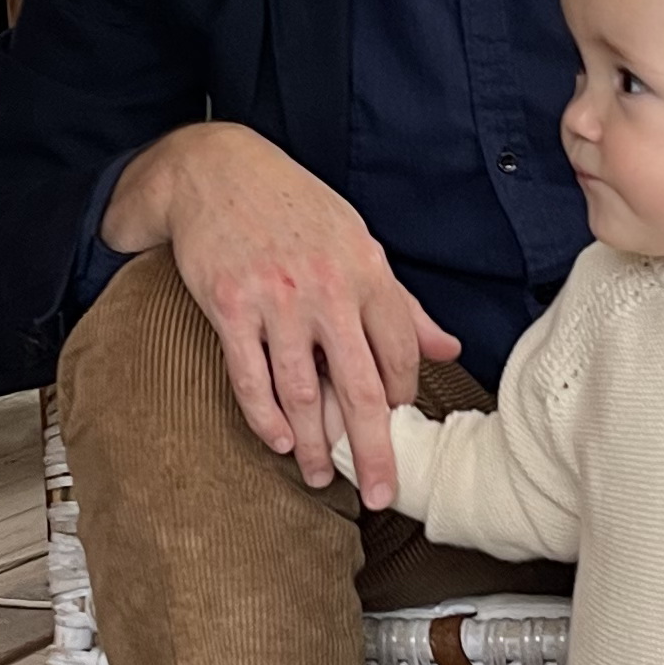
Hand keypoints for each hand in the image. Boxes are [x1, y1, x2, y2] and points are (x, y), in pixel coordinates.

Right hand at [102, 124, 455, 504]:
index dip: (401, 397)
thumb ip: (400, 304)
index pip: (399, 353)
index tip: (397, 424)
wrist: (215, 170)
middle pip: (359, 386)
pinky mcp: (229, 306)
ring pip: (300, 391)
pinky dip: (264, 416)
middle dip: (373, 449)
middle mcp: (326, 288)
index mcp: (366, 271)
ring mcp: (276, 300)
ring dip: (312, 444)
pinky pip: (249, 376)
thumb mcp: (357, 242)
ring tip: (319, 477)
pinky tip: (278, 442)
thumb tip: (448, 349)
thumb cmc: (293, 207)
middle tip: (380, 494)